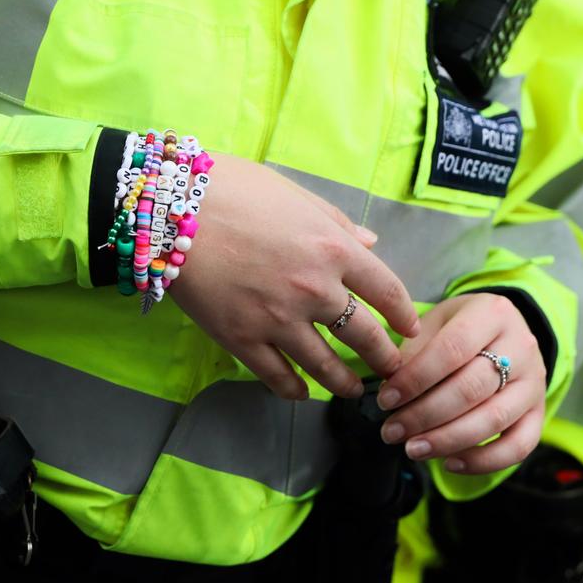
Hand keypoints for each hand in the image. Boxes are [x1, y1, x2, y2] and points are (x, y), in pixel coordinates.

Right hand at [169, 152, 420, 400]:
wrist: (172, 206)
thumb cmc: (234, 189)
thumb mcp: (295, 195)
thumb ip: (336, 222)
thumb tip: (369, 240)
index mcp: (334, 248)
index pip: (387, 291)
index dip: (404, 315)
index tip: (409, 329)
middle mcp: (315, 289)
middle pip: (364, 336)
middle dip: (383, 358)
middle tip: (391, 369)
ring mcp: (278, 319)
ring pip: (325, 366)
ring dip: (345, 383)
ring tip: (352, 390)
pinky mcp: (242, 339)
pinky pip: (277, 377)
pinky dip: (295, 390)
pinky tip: (301, 393)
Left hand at [376, 294, 545, 473]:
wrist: (502, 331)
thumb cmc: (458, 328)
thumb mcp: (435, 323)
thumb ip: (414, 351)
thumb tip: (390, 388)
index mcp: (492, 313)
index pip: (452, 349)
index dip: (416, 378)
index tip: (386, 400)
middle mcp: (521, 346)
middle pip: (472, 388)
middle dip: (425, 415)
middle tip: (392, 431)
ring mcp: (535, 381)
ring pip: (494, 419)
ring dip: (448, 440)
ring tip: (413, 449)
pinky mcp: (540, 412)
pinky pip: (519, 446)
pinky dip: (483, 461)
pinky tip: (450, 464)